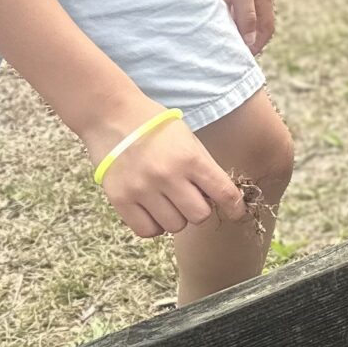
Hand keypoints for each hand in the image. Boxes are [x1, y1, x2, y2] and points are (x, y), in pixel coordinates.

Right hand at [94, 112, 246, 237]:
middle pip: (199, 216)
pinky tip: (153, 210)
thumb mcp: (188, 140)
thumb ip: (203, 168)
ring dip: (176, 217)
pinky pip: (147, 230)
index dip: (235, 207)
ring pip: (175, 226)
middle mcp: (167, 176)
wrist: (111, 115)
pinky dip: (154, 225)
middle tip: (189, 197)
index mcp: (190, 158)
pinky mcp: (120, 199)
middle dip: (199, 209)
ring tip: (167, 200)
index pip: (224, 193)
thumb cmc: (154, 126)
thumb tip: (219, 200)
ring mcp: (142, 189)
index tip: (236, 212)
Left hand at [212, 0, 274, 53]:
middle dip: (250, 39)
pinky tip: (219, 16)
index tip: (244, 57)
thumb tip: (250, 41)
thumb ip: (246, 16)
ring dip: (239, 27)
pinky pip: (237, 5)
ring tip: (225, 37)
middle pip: (258, 24)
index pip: (266, 29)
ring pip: (247, 15)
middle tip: (234, 51)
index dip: (258, 45)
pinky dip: (231, 14)